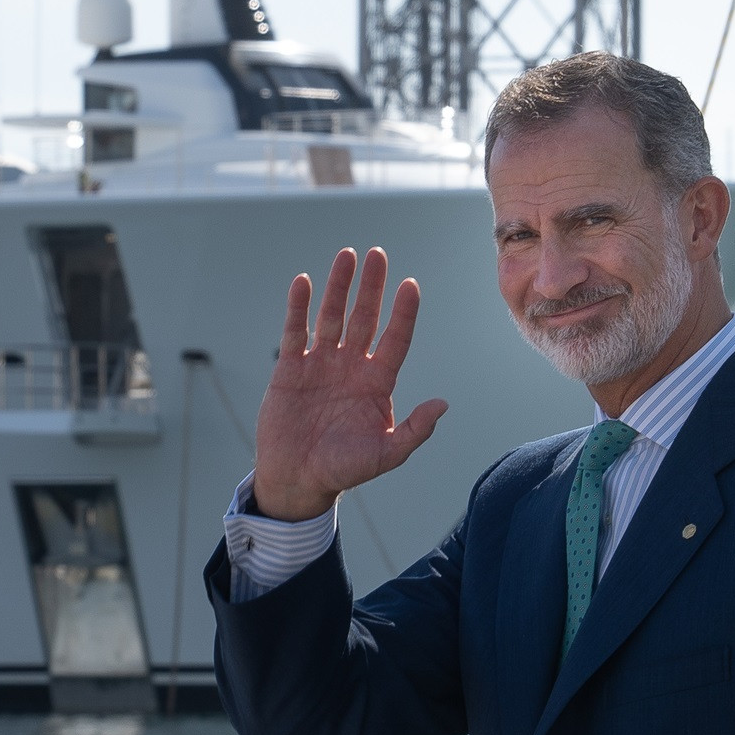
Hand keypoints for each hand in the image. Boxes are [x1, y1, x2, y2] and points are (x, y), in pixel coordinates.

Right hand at [252, 250, 448, 522]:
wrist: (298, 479)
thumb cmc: (343, 469)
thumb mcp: (386, 454)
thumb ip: (415, 430)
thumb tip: (443, 404)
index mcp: (377, 383)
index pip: (395, 339)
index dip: (403, 313)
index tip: (411, 285)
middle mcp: (351, 366)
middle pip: (365, 318)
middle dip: (372, 287)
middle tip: (377, 255)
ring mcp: (321, 364)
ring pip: (332, 316)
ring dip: (339, 287)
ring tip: (346, 256)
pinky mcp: (291, 368)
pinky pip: (296, 331)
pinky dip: (299, 307)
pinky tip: (304, 282)